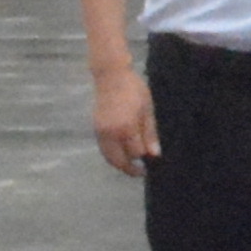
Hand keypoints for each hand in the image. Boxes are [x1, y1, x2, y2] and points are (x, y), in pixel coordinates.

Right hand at [89, 61, 155, 175]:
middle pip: (119, 160)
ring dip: (119, 164)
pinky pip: (103, 149)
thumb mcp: (147, 109)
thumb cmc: (134, 89)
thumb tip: (154, 154)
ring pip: (108, 157)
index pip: (135, 152)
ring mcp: (100, 132)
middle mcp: (111, 133)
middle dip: (130, 169)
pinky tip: (121, 155)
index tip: (152, 160)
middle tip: (141, 173)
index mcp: (126, 128)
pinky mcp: (95, 129)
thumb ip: (150, 133)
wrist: (111, 76)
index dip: (144, 158)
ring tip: (131, 166)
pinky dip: (112, 156)